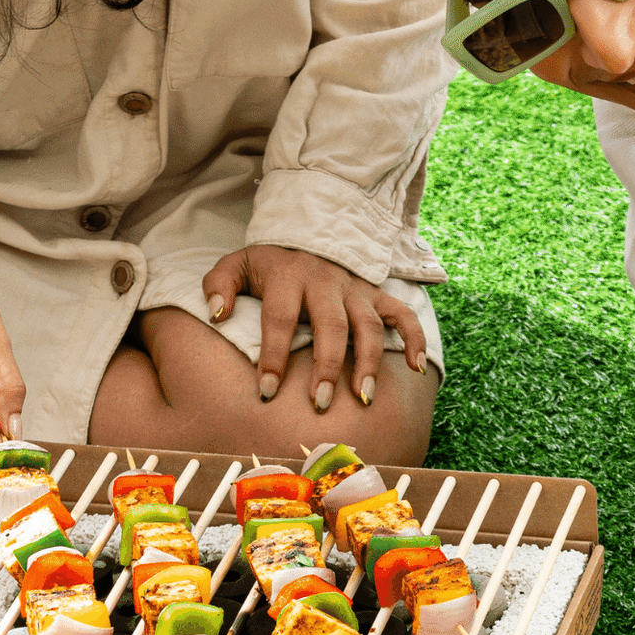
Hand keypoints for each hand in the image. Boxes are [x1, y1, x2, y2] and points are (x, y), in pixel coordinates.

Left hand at [203, 245, 426, 410]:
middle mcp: (326, 282)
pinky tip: (418, 368)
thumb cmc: (269, 263)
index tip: (266, 392)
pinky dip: (415, 339)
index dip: (273, 356)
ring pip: (367, 326)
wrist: (309, 230)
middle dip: (326, 367)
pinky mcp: (376, 294)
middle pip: (330, 326)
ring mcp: (355, 289)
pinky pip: (402, 315)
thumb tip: (216, 314)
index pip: (280, 319)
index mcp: (289, 277)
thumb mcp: (238, 264)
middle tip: (320, 404)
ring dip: (368, 363)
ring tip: (362, 398)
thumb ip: (219, 286)